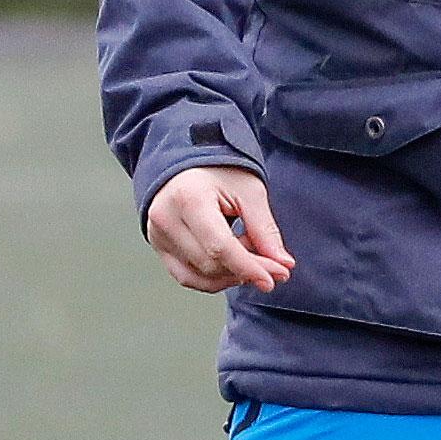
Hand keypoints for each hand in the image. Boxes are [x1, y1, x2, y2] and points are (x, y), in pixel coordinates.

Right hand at [144, 165, 294, 294]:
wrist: (188, 161)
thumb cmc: (218, 169)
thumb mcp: (249, 191)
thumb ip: (265, 230)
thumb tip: (282, 264)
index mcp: (188, 199)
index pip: (219, 248)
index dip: (249, 267)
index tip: (275, 278)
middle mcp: (166, 219)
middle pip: (210, 265)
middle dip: (246, 269)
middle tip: (270, 260)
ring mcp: (157, 235)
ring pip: (199, 276)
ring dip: (231, 275)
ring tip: (248, 255)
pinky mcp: (158, 245)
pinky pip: (186, 276)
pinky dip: (213, 278)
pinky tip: (232, 267)